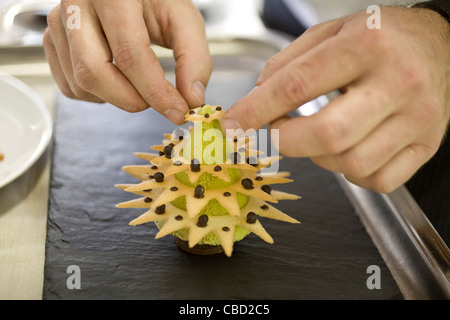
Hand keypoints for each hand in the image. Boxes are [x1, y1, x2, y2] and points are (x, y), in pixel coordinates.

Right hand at [44, 0, 211, 123]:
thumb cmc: (154, 0)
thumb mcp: (182, 20)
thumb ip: (194, 58)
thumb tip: (192, 100)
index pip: (129, 54)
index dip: (155, 91)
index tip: (177, 111)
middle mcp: (77, 5)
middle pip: (94, 72)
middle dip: (131, 101)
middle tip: (157, 103)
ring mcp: (58, 23)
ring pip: (80, 83)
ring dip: (116, 98)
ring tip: (138, 84)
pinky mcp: (52, 41)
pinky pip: (70, 86)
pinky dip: (98, 96)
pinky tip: (116, 80)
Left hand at [222, 7, 449, 192]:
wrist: (439, 45)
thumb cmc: (381, 37)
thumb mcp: (331, 31)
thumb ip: (288, 63)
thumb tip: (255, 100)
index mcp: (367, 45)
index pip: (298, 85)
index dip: (256, 110)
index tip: (233, 124)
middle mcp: (397, 83)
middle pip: (327, 134)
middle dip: (286, 141)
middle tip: (277, 131)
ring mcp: (417, 118)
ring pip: (350, 163)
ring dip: (318, 157)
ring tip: (318, 135)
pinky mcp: (426, 145)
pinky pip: (377, 180)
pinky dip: (350, 172)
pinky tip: (347, 149)